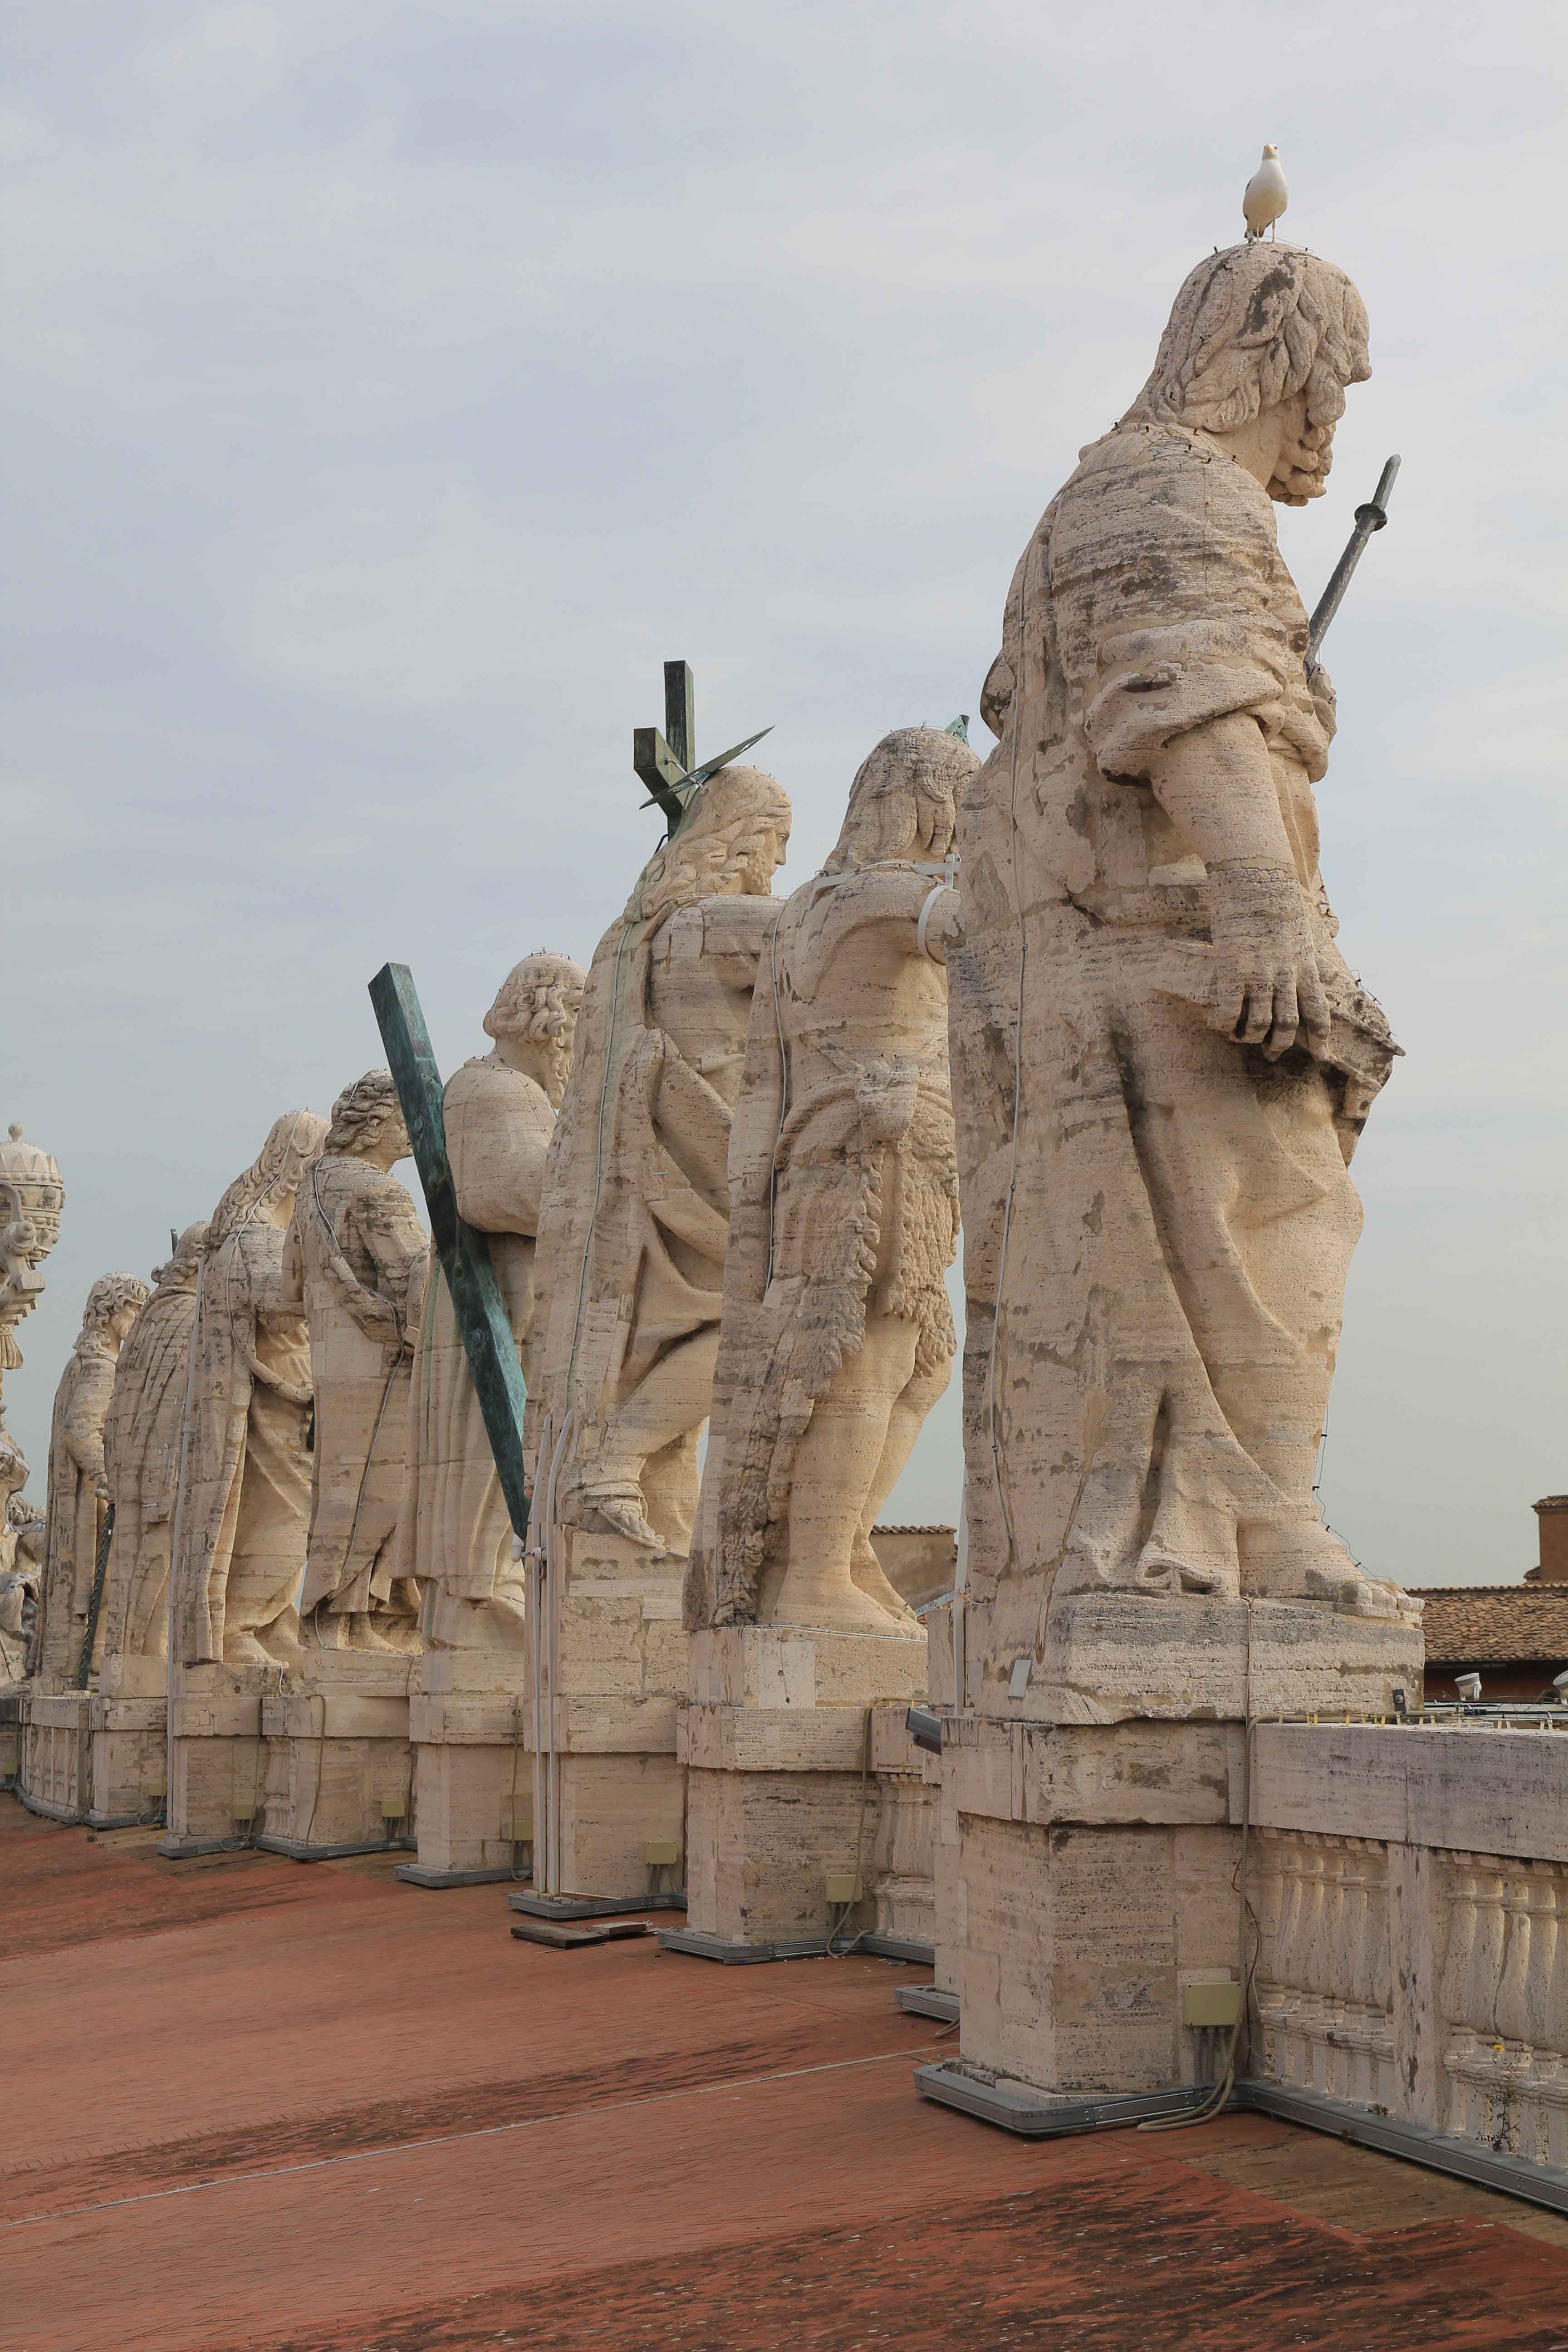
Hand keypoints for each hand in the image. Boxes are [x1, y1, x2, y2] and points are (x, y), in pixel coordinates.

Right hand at [1206, 860, 1329, 1060]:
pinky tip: (1219, 1025)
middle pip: (1288, 1025)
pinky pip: (1229, 1011)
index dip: (1320, 1038)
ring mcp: (1259, 974)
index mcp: (1305, 967)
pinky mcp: (1232, 970)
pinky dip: (1224, 1025)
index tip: (1320, 1056)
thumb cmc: (1276, 901)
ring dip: (1250, 1038)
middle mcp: (1285, 976)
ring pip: (1259, 1025)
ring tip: (1241, 1037)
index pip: (1318, 1012)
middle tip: (1271, 1054)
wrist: (1254, 879)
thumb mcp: (1302, 932)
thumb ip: (1308, 957)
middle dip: (1280, 1045)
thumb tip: (1323, 973)